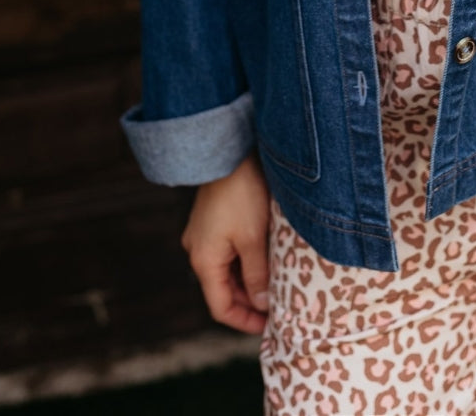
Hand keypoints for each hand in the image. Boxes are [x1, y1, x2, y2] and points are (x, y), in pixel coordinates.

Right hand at [181, 153, 270, 332]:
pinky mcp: (210, 221)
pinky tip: (264, 259)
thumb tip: (262, 305)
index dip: (245, 321)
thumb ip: (257, 276)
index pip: (220, 307)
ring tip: (276, 284)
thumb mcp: (253, 240)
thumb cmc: (242, 195)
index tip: (269, 325)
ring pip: (226, 270)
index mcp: (203, 261)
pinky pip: (226, 252)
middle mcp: (197, 251)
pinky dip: (244, 261)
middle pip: (223, 290)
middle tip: (279, 305)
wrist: (229, 150)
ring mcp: (202, 235)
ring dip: (248, 280)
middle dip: (250, 301)